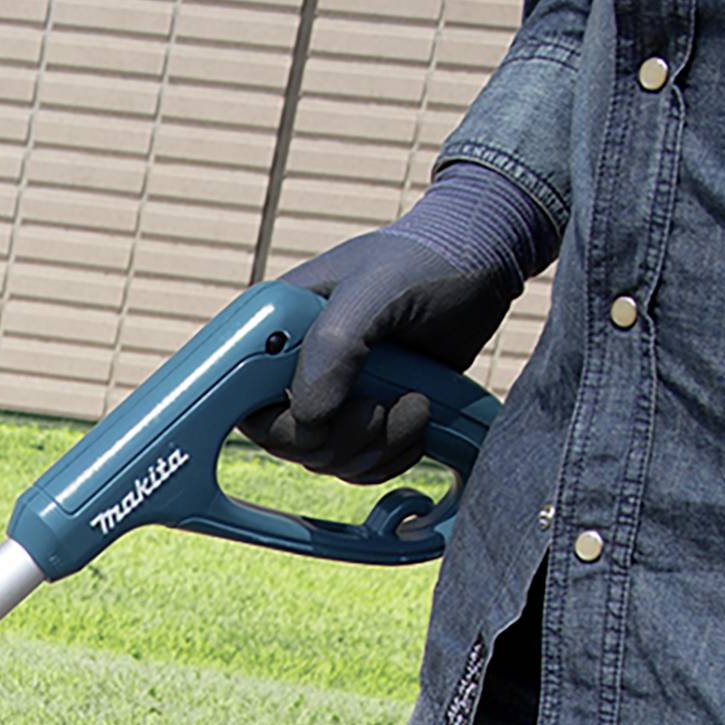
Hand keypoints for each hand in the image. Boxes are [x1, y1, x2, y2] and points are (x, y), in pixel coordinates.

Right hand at [244, 218, 526, 484]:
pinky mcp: (364, 416)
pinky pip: (359, 465)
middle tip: (379, 408)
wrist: (485, 261)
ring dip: (376, 447)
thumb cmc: (427, 259)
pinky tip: (418, 418)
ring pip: (325, 459)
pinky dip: (391, 457)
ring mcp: (330, 394)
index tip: (317, 418)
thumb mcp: (373, 291)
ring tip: (415, 403)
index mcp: (274, 331)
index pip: (239, 400)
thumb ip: (332, 350)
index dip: (274, 422)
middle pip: (285, 441)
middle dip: (338, 438)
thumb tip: (309, 422)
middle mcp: (292, 367)